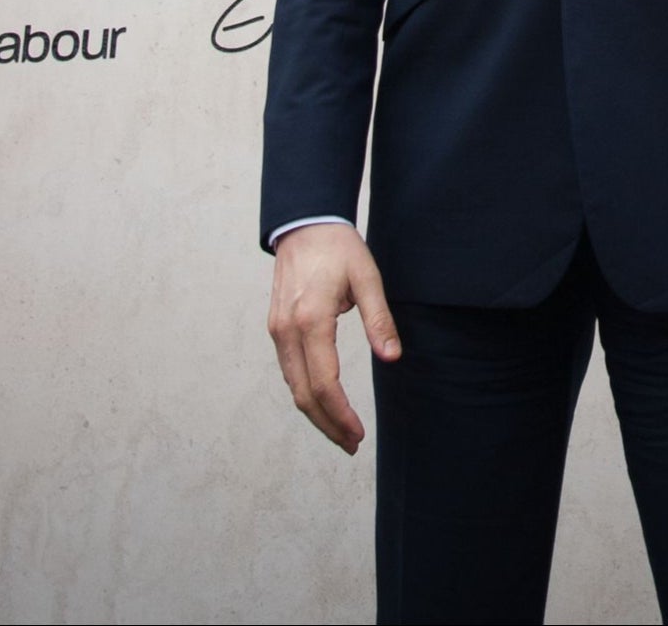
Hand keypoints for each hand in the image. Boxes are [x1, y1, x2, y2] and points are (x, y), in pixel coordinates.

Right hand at [267, 224, 398, 453]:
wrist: (305, 224)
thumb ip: (379, 319)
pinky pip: (289, 370)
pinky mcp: (275, 328)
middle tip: (352, 444)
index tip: (357, 434)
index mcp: (311, 320)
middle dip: (327, 424)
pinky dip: (305, 392)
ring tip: (340, 431)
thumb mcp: (367, 278)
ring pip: (293, 386)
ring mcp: (277, 330)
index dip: (341, 414)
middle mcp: (287, 331)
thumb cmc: (339, 249)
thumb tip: (392, 357)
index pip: (324, 383)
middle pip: (304, 394)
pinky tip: (323, 402)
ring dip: (315, 413)